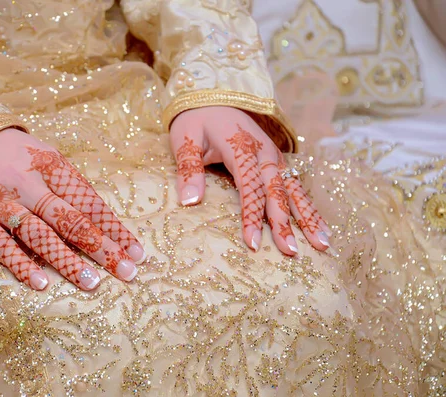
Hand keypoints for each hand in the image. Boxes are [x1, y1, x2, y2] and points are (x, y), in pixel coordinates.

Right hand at [0, 128, 144, 290]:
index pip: (90, 203)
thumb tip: (103, 220)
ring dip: (67, 261)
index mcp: (51, 167)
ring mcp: (2, 205)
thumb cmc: (15, 154)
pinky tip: (42, 284)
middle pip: (70, 221)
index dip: (115, 229)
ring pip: (39, 236)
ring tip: (93, 283)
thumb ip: (71, 185)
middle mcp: (28, 186)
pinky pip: (2, 246)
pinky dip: (22, 265)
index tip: (137, 253)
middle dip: (101, 248)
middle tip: (126, 272)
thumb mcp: (47, 157)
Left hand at [169, 106, 330, 254]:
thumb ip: (189, 169)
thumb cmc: (195, 119)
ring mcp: (275, 156)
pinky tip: (320, 227)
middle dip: (284, 223)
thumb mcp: (185, 139)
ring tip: (322, 245)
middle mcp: (264, 153)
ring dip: (308, 217)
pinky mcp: (278, 160)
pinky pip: (296, 185)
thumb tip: (190, 202)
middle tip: (291, 252)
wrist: (213, 94)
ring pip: (294, 190)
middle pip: (277, 192)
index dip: (251, 216)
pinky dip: (308, 207)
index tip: (253, 244)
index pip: (249, 187)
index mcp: (241, 147)